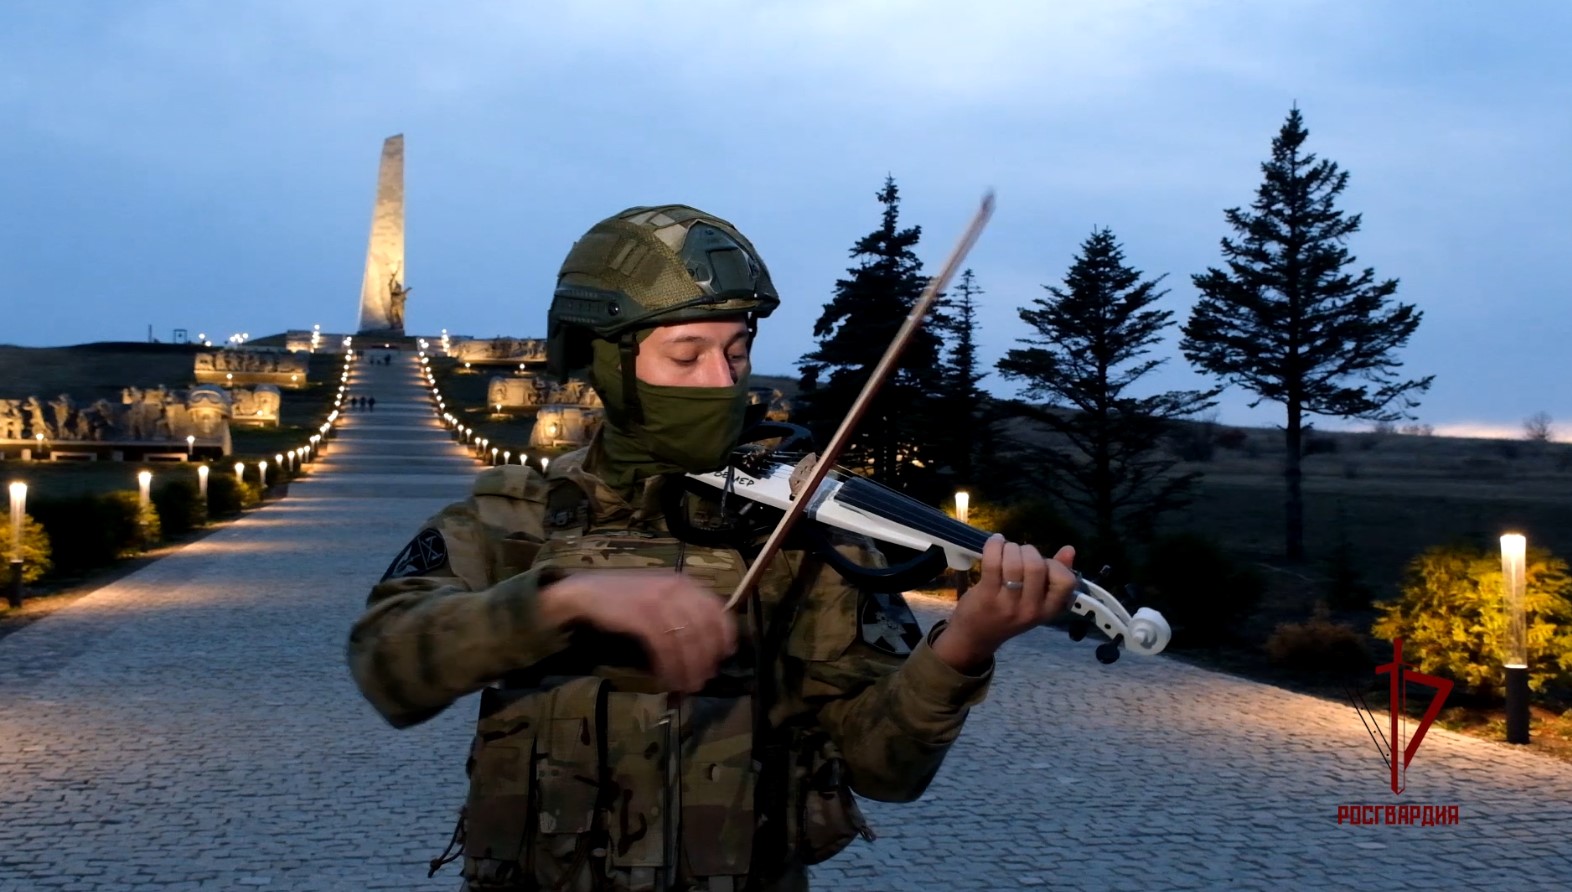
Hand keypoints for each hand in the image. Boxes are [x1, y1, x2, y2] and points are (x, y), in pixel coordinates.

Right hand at [540, 570, 737, 692]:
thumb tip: (703, 638)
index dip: (725, 633)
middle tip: (705, 677)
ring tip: (689, 685)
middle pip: (704, 628)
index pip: (716, 608)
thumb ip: (680, 608)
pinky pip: (665, 648)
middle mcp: (675, 590)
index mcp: (682, 582)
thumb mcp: (657, 593)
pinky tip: (669, 679)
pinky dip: (670, 667)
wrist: (586, 592)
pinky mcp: (642, 617)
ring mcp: (658, 602)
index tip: (726, 653)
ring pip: (686, 641)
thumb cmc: (622, 596)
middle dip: (707, 657)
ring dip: (690, 668)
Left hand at [935, 535, 1076, 669]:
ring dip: (1010, 548)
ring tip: (1005, 549)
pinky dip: (994, 546)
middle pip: (1037, 567)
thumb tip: (1070, 549)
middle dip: (1028, 551)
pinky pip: (992, 563)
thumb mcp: (1036, 600)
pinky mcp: (986, 596)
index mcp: (1048, 610)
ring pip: (1015, 563)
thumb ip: (1055, 575)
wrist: (976, 636)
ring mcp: (1007, 604)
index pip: (1066, 581)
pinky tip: (995, 542)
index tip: (1043, 563)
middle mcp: (1030, 609)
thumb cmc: (1008, 614)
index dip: (1056, 565)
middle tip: (1019, 553)